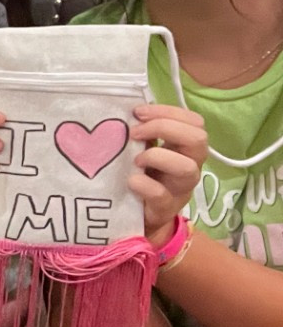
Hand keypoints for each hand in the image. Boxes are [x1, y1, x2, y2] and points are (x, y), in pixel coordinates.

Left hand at [131, 102, 207, 245]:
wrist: (140, 217)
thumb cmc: (144, 176)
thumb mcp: (146, 150)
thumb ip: (144, 132)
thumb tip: (128, 109)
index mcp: (185, 148)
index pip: (194, 121)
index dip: (168, 112)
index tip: (138, 112)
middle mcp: (190, 165)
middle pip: (198, 139)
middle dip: (165, 128)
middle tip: (135, 133)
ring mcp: (181, 188)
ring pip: (187, 167)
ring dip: (158, 156)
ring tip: (135, 160)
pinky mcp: (166, 208)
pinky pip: (162, 194)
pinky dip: (144, 184)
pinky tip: (130, 180)